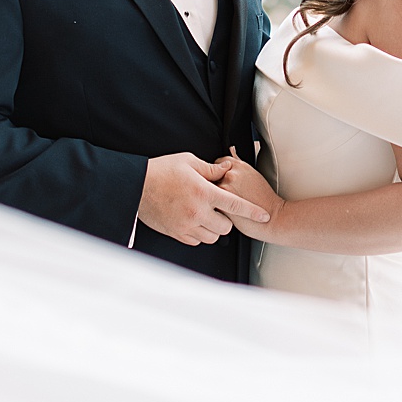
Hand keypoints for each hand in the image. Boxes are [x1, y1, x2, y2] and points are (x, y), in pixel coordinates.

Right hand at [137, 152, 270, 246]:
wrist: (136, 186)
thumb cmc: (162, 170)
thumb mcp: (188, 161)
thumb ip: (211, 168)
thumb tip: (226, 168)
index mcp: (203, 192)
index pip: (235, 205)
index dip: (253, 212)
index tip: (265, 216)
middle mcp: (197, 212)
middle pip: (225, 227)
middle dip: (227, 219)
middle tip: (220, 209)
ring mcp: (185, 225)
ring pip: (212, 237)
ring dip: (214, 228)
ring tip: (207, 215)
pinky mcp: (175, 233)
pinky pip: (196, 240)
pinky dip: (199, 234)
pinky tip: (195, 221)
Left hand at [213, 149, 284, 234]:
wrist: (274, 217)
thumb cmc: (265, 200)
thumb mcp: (254, 176)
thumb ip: (239, 168)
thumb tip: (230, 157)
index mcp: (240, 166)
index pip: (218, 162)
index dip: (218, 171)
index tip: (220, 178)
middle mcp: (231, 175)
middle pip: (211, 175)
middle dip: (214, 183)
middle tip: (226, 194)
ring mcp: (225, 188)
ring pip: (208, 189)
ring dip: (212, 195)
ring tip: (225, 203)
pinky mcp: (221, 203)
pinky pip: (209, 202)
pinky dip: (213, 206)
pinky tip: (223, 210)